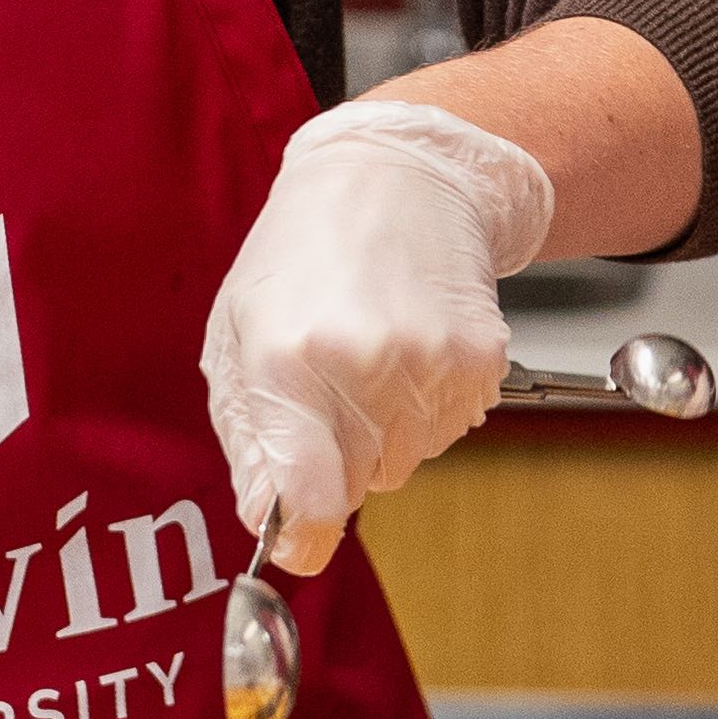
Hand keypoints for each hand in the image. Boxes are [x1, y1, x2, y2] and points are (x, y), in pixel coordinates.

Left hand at [201, 96, 553, 576]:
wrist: (397, 177)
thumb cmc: (304, 249)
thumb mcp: (238, 333)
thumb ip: (249, 437)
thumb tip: (267, 519)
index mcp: (287, 358)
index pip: (309, 498)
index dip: (302, 536)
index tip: (297, 541)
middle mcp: (363, 364)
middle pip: (355, 485)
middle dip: (335, 458)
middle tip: (326, 384)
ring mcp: (429, 363)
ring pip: (402, 462)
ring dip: (381, 430)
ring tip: (368, 353)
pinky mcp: (479, 362)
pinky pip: (446, 430)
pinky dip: (425, 406)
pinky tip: (408, 347)